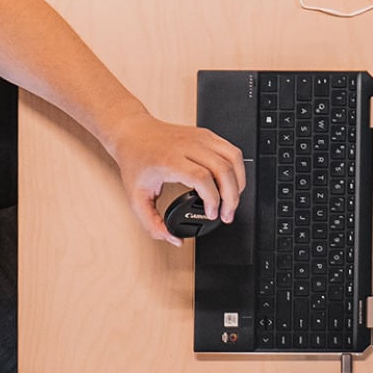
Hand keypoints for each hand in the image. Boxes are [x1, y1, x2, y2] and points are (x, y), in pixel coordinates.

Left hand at [106, 114, 245, 245]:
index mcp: (170, 160)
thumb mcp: (136, 198)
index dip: (212, 199)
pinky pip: (231, 151)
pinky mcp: (206, 135)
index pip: (202, 177)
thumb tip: (174, 239)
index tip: (211, 214)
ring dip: (238, 182)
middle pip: (223, 169)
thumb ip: (152, 224)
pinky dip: (236, 169)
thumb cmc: (136, 161)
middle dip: (231, 197)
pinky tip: (230, 182)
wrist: (133, 133)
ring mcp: (199, 138)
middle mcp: (187, 146)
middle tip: (226, 214)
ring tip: (232, 200)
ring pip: (233, 157)